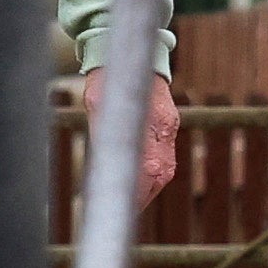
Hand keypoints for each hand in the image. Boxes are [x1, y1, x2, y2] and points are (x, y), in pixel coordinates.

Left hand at [86, 66, 182, 206]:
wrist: (135, 56)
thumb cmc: (109, 78)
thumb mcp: (98, 104)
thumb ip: (102, 131)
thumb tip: (99, 163)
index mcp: (149, 122)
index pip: (148, 168)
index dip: (137, 191)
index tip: (123, 206)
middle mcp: (164, 129)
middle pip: (161, 174)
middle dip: (142, 196)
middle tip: (124, 211)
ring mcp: (169, 129)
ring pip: (165, 170)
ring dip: (149, 189)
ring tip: (132, 202)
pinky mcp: (169, 128)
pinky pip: (165, 160)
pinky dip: (153, 176)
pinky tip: (141, 183)